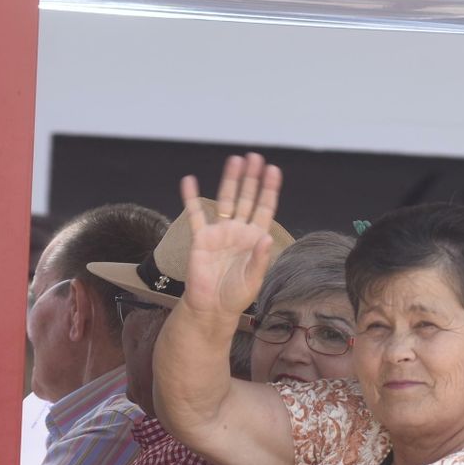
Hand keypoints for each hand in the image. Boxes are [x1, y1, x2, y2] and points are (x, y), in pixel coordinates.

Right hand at [177, 152, 282, 320]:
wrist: (211, 307)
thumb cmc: (235, 295)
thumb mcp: (253, 279)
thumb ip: (260, 258)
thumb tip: (266, 236)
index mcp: (255, 239)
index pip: (264, 208)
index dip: (269, 190)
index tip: (273, 170)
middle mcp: (238, 231)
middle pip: (246, 198)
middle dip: (250, 178)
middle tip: (254, 157)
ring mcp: (220, 232)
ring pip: (225, 200)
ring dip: (229, 180)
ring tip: (234, 160)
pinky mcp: (201, 238)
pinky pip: (195, 215)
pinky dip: (191, 198)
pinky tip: (189, 181)